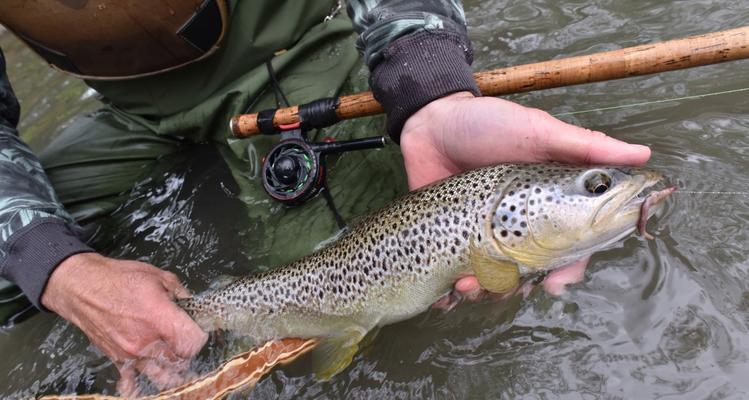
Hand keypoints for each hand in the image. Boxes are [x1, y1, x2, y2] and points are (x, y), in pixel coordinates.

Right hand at [41, 253, 207, 395]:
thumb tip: (190, 301)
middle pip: (180, 360)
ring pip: (161, 375)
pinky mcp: (117, 359)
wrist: (81, 287)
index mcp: (160, 317)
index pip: (192, 342)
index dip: (200, 336)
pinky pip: (131, 380)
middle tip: (185, 342)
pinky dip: (140, 383)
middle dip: (186, 352)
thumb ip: (178, 290)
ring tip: (175, 362)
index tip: (198, 329)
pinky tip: (148, 378)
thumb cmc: (117, 278)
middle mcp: (147, 341)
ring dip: (171, 370)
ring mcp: (131, 353)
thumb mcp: (156, 275)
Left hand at [401, 92, 650, 298]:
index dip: (567, 269)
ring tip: (466, 284)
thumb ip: (585, 147)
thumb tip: (644, 155)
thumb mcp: (538, 131)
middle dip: (516, 287)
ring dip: (482, 291)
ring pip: (490, 280)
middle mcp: (515, 225)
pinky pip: (451, 275)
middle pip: (527, 273)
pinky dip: (449, 291)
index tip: (556, 283)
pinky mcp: (448, 237)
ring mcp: (480, 234)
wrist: (432, 120)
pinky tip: (445, 292)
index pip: (567, 247)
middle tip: (503, 287)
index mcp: (544, 204)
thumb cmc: (488, 122)